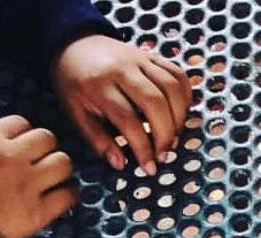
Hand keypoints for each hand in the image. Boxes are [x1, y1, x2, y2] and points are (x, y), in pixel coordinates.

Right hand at [0, 116, 76, 237]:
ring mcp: (27, 183)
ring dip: (61, 170)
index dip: (26, 136)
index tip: (26, 147)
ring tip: (55, 179)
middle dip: (47, 150)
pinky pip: (68, 195)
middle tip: (43, 163)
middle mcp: (10, 156)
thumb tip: (2, 146)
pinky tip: (62, 198)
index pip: (21, 123)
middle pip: (47, 138)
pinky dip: (69, 195)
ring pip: (63, 163)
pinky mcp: (38, 211)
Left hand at [51, 36, 191, 174]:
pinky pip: (178, 75)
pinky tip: (179, 116)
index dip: (143, 148)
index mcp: (99, 85)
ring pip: (172, 88)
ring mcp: (140, 59)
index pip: (128, 120)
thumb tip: (121, 164)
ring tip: (173, 138)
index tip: (150, 169)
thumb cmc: (75, 85)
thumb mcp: (76, 114)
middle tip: (164, 156)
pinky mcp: (152, 56)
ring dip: (179, 118)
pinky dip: (185, 98)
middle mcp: (122, 69)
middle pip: (155, 102)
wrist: (74, 45)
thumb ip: (98, 141)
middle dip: (165, 135)